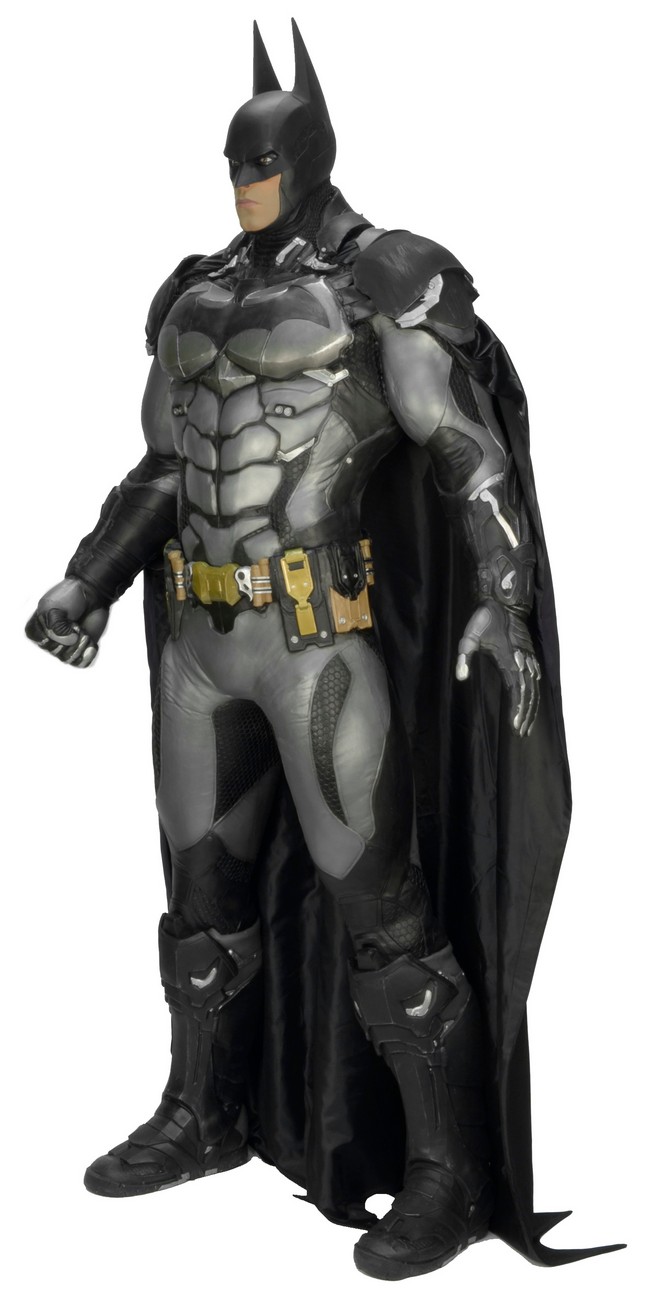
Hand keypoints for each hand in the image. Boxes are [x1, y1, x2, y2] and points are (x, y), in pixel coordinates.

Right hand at [25, 578, 108, 667]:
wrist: (91, 594)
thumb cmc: (69, 597)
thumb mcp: (55, 607)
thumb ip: (56, 627)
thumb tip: (71, 641)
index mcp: (36, 631)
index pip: (43, 642)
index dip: (53, 631)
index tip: (57, 616)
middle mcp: (49, 642)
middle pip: (56, 651)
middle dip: (69, 635)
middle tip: (74, 621)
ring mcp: (65, 648)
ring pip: (69, 658)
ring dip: (80, 642)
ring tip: (83, 629)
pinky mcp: (81, 651)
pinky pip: (82, 663)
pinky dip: (88, 653)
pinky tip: (91, 641)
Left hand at [455, 599, 540, 736]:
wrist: (503, 602)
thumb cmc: (484, 620)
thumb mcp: (469, 637)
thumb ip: (464, 658)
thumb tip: (460, 678)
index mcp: (509, 661)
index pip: (517, 692)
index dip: (518, 710)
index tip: (515, 727)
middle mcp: (522, 663)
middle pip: (529, 695)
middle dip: (527, 715)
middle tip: (522, 733)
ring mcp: (528, 659)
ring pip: (534, 688)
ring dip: (532, 707)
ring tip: (528, 725)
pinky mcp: (529, 654)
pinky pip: (535, 678)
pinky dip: (536, 693)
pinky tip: (534, 701)